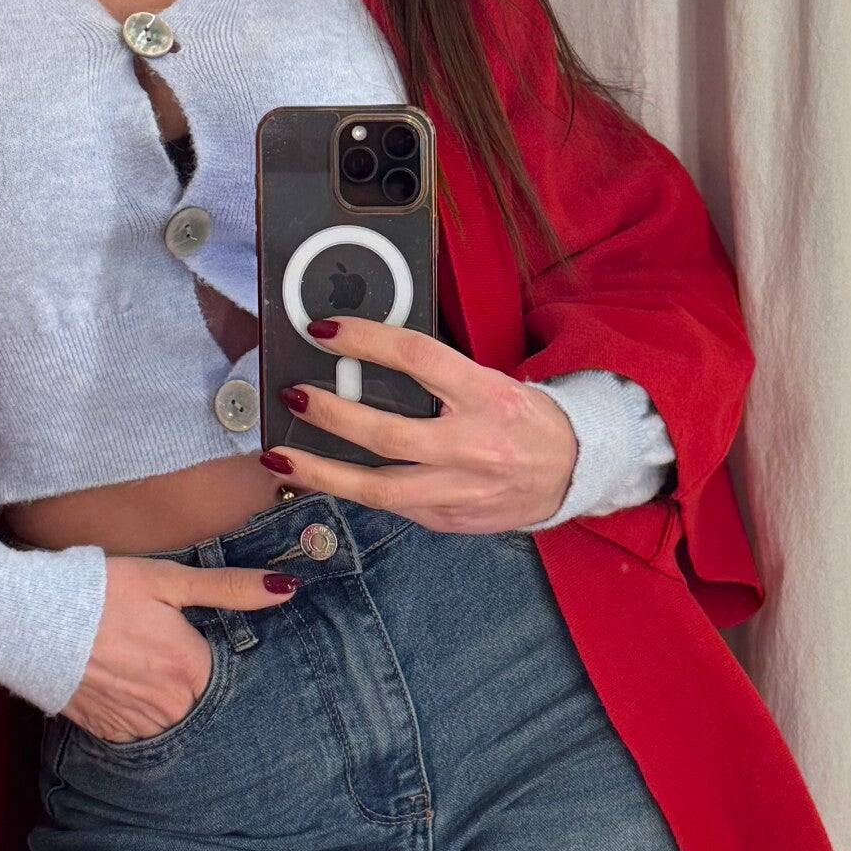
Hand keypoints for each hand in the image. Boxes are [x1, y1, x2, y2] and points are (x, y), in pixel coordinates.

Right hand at [65, 557, 297, 742]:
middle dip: (191, 675)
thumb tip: (286, 588)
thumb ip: (229, 588)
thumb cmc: (102, 592)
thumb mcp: (168, 580)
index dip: (213, 650)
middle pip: (203, 697)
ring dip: (166, 696)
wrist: (30, 621)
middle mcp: (172, 706)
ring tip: (139, 661)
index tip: (193, 633)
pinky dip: (138, 710)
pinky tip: (121, 681)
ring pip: (173, 717)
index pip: (228, 671)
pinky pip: (141, 729)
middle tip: (159, 645)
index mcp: (193, 668)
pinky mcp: (109, 733)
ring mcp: (139, 724)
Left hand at [259, 316, 577, 532]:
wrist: (571, 472)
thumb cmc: (524, 418)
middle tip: (293, 395)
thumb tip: (367, 357)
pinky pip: (389, 506)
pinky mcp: (446, 520)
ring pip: (375, 487)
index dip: (363, 339)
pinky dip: (351, 490)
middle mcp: (473, 446)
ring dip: (320, 471)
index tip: (324, 330)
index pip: (416, 357)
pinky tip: (320, 476)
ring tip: (279, 456)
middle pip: (386, 433)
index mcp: (487, 394)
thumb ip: (437, 374)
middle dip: (330, 413)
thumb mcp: (491, 380)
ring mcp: (458, 491)